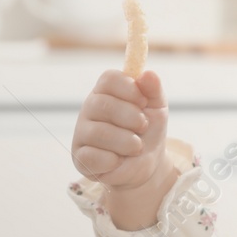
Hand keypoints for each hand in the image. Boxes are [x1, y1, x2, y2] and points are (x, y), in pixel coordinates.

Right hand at [72, 69, 172, 192]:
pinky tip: (119, 160)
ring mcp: (82, 133)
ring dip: (126, 142)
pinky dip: (113, 161)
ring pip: (99, 133)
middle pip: (102, 104)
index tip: (143, 101)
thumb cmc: (147, 130)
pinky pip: (92, 157)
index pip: (108, 79)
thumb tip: (147, 74)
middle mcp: (89, 109)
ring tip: (136, 146)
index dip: (128, 88)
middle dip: (130, 117)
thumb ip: (153, 89)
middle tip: (143, 126)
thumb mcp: (156, 107)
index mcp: (106, 92)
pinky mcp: (80, 158)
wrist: (147, 162)